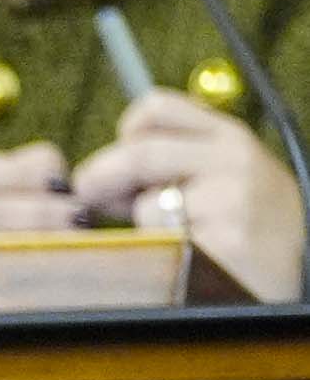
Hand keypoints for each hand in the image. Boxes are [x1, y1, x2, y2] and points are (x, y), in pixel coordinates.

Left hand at [72, 90, 307, 300]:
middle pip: (139, 153)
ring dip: (141, 224)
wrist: (299, 271)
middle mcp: (235, 159)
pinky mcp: (227, 239)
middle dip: (101, 178)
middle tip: (90, 199)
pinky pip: (163, 242)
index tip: (116, 156)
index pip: (156, 107)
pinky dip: (160, 252)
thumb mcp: (218, 179)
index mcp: (229, 137)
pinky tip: (188, 257)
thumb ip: (167, 165)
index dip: (124, 132)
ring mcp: (234, 198)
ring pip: (147, 203)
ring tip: (172, 235)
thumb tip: (91, 178)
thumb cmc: (245, 230)